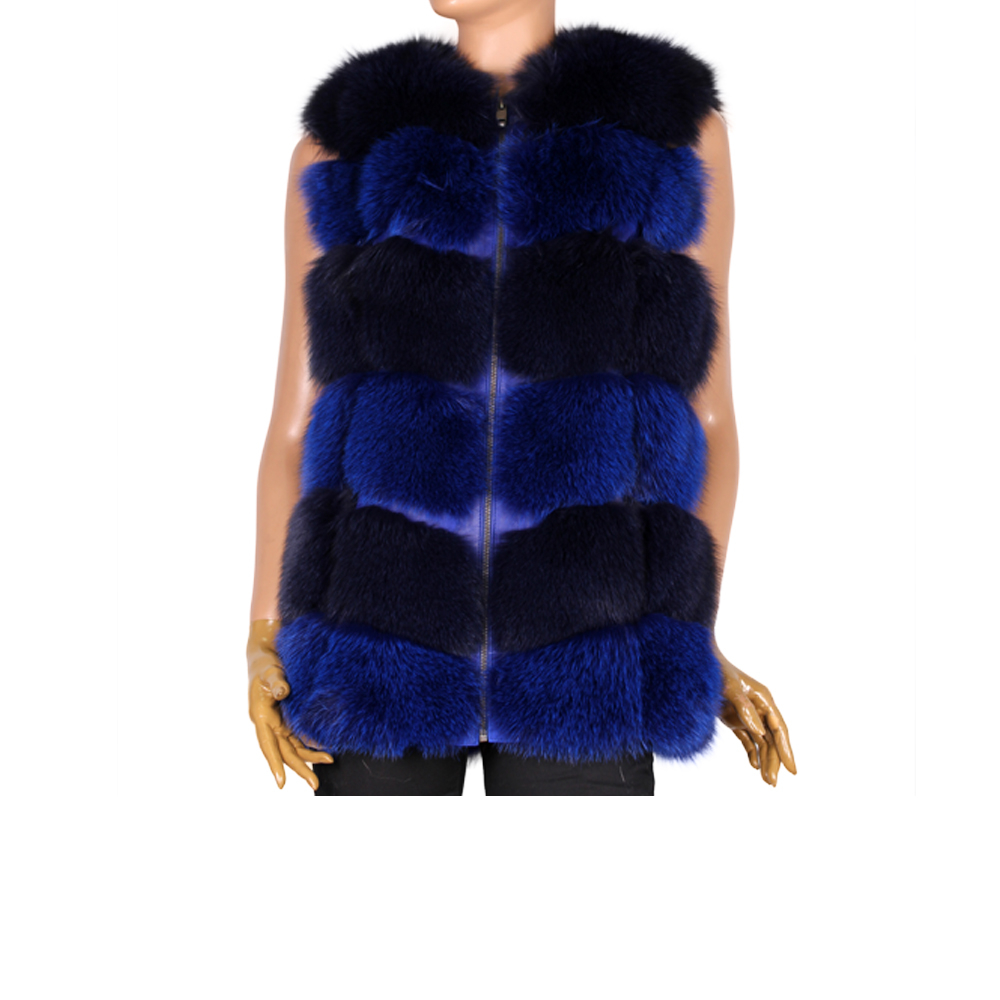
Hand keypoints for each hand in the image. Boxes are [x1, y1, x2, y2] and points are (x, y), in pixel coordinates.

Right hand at [247, 618, 333, 789]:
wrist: (268, 654)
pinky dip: (311, 743)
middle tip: (315, 783)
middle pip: (285, 752)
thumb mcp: (269, 671)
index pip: (268, 746)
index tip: (281, 782)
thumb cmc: (265, 664)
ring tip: (329, 760)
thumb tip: (283, 691)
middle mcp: (270, 724)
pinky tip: (325, 748)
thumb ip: (275, 681)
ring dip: (310, 756)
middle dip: (300, 768)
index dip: (274, 764)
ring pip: (294, 746)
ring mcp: (280, 722)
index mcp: (261, 717)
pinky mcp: (289, 718)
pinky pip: (300, 736)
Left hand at [712, 635, 796, 785]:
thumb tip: (760, 731)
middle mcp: (759, 708)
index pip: (779, 728)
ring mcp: (747, 715)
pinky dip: (751, 752)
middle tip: (772, 783)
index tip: (792, 769)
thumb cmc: (718, 672)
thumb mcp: (731, 687)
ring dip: (764, 760)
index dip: (786, 749)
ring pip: (761, 742)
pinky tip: (754, 766)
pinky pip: (747, 739)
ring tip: (767, 781)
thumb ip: (745, 709)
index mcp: (764, 699)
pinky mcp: (735, 720)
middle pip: (771, 739)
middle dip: (774, 761)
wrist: (699, 666)